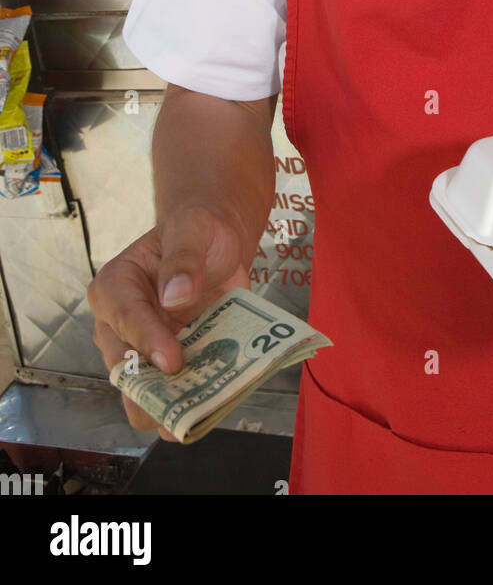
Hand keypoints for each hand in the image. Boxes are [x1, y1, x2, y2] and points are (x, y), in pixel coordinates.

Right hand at [87, 205, 249, 441]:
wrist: (217, 245)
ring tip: (188, 423)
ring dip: (164, 408)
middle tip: (178, 407)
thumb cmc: (198, 231)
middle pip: (125, 364)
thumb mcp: (193, 229)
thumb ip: (183, 257)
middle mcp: (118, 324)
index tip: (172, 360)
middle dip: (150, 388)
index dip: (146, 341)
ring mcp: (142, 349)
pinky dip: (188, 404)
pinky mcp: (167, 365)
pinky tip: (208, 412)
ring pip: (142, 390)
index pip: (124, 317)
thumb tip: (175, 295)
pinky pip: (171, 392)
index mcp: (115, 285)